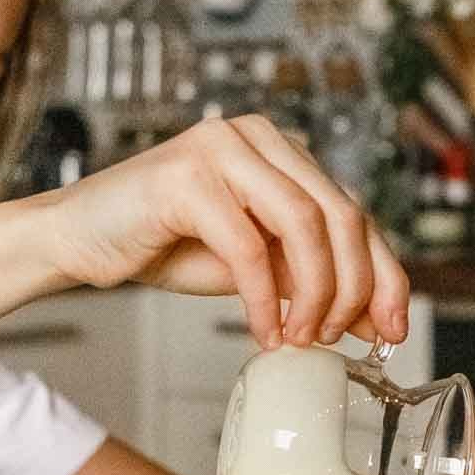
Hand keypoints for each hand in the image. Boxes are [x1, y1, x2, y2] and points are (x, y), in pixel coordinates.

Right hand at [30, 114, 410, 349]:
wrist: (80, 238)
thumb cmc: (164, 245)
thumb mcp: (255, 267)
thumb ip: (309, 280)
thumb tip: (374, 318)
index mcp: (282, 151)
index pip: (354, 212)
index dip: (384, 274)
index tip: (394, 327)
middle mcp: (257, 138)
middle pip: (340, 215)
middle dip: (352, 288)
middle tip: (341, 337)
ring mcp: (222, 148)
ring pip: (303, 225)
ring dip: (312, 294)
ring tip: (300, 337)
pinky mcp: (187, 176)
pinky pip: (248, 247)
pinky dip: (263, 300)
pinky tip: (262, 332)